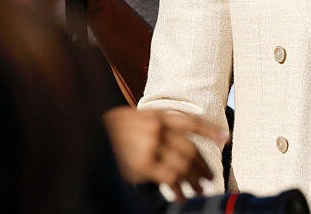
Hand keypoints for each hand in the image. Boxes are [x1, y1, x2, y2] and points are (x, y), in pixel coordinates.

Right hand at [102, 107, 228, 200]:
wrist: (85, 133)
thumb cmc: (109, 130)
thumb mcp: (133, 119)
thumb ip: (156, 127)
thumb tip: (180, 147)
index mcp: (156, 114)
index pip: (190, 121)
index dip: (210, 130)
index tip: (226, 138)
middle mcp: (157, 127)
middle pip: (190, 148)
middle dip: (203, 165)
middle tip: (211, 177)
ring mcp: (151, 144)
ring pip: (184, 165)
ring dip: (195, 180)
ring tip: (200, 190)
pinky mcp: (143, 164)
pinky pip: (171, 178)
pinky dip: (179, 190)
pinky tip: (181, 197)